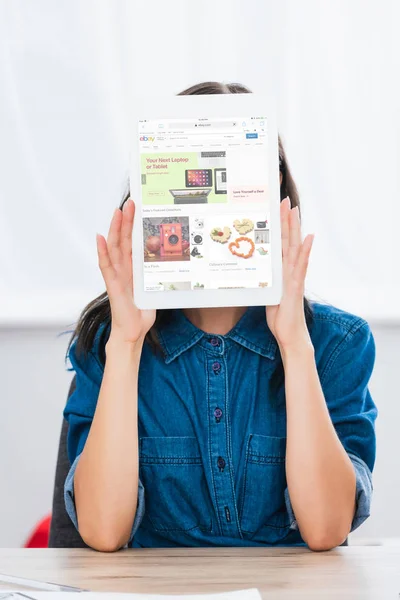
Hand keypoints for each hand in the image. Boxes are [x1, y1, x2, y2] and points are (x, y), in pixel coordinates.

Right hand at [96, 199, 155, 344]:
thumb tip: (175, 263)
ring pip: (114, 247)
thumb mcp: (155, 289)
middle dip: (126, 221)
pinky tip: (100, 238)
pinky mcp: (113, 284)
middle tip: (129, 203)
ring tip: (117, 212)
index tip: (138, 209)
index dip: (134, 226)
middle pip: (123, 240)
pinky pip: (106, 265)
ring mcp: (116, 275)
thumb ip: (158, 275)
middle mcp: (123, 269)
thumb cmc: (141, 313)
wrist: (133, 332)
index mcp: (133, 269)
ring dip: (115, 229)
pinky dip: (102, 251)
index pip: (132, 242)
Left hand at [266, 197, 313, 350]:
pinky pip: (301, 265)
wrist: (290, 335)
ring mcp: (294, 277)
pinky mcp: (296, 286)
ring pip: (295, 248)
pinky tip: (309, 237)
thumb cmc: (279, 317)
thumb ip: (265, 281)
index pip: (280, 244)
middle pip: (288, 241)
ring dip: (295, 228)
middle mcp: (290, 271)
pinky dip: (305, 250)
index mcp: (282, 272)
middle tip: (285, 200)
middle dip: (286, 220)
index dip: (278, 227)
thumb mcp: (267, 294)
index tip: (276, 209)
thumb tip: (255, 272)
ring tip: (295, 210)